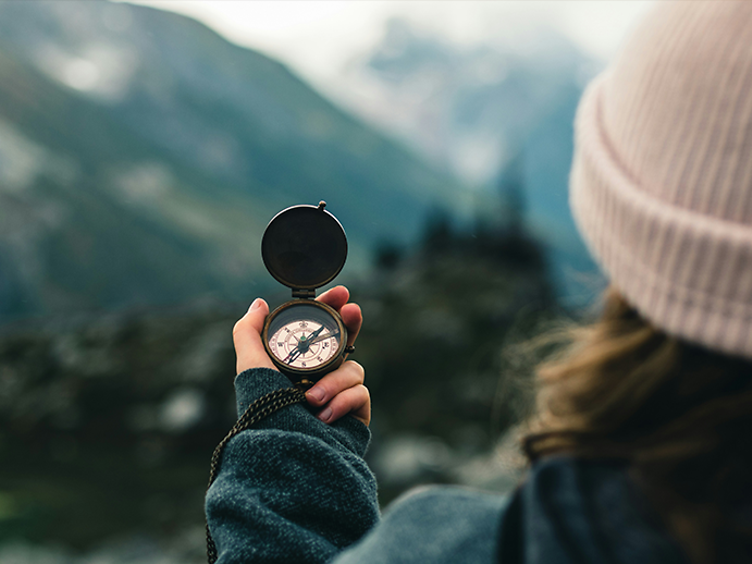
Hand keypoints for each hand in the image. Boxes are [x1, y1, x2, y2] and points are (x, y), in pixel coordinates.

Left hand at [232, 285, 369, 425]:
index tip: (340, 293)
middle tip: (353, 310)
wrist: (286, 454)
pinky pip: (360, 393)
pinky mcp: (355, 415)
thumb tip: (259, 303)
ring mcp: (338, 397)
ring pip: (352, 368)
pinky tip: (324, 416)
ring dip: (333, 381)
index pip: (318, 331)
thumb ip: (249, 332)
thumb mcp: (250, 367)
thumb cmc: (265, 412)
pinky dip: (342, 401)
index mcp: (296, 366)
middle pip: (345, 342)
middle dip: (350, 324)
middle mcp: (319, 379)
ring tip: (312, 400)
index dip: (331, 309)